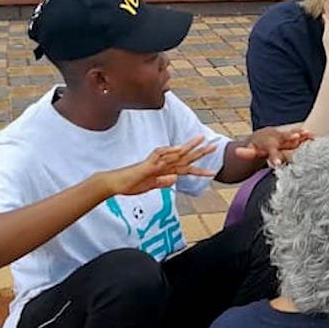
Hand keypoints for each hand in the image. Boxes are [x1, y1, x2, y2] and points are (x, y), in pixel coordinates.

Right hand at [102, 136, 216, 196]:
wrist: (113, 183)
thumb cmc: (130, 184)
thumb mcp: (150, 186)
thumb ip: (162, 182)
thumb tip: (175, 179)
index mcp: (163, 170)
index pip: (185, 168)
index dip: (199, 169)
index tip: (212, 171)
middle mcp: (161, 164)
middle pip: (184, 157)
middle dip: (200, 152)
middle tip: (215, 145)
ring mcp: (154, 163)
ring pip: (175, 153)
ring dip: (189, 147)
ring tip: (202, 141)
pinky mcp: (147, 165)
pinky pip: (160, 156)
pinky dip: (170, 152)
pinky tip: (180, 149)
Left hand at [235, 127, 310, 167]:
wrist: (264, 136)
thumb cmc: (258, 146)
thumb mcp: (251, 150)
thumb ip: (246, 152)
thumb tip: (236, 152)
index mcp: (268, 143)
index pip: (271, 151)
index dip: (274, 157)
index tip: (277, 164)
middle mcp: (278, 137)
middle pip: (285, 138)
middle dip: (291, 138)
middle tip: (297, 138)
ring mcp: (287, 136)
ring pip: (294, 135)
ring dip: (302, 135)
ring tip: (311, 135)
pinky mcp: (294, 137)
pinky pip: (302, 137)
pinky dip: (308, 137)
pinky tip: (317, 139)